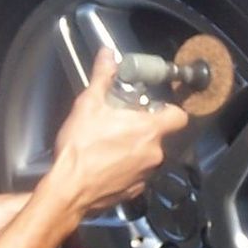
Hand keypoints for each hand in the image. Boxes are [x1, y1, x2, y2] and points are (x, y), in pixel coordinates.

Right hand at [43, 49, 189, 216]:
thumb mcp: (88, 105)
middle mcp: (154, 154)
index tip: (155, 107)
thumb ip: (102, 78)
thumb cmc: (79, 149)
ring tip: (110, 145)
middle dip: (143, 129)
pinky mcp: (135, 191)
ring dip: (135, 149)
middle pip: (160, 136)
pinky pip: (138, 174)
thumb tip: (107, 56)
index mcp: (148, 130)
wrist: (68, 190)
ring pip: (148, 156)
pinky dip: (127, 168)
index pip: (179, 116)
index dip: (169, 110)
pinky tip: (107, 164)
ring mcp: (146, 175)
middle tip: (122, 124)